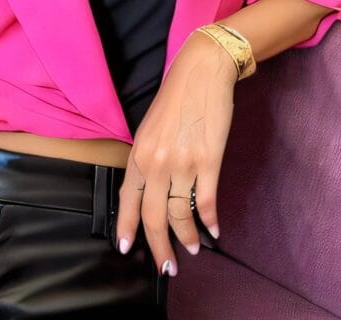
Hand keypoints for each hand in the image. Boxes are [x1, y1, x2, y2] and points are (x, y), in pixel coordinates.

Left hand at [114, 30, 237, 276]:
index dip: (128, 228)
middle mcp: (157, 162)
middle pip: (154, 217)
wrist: (201, 72)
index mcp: (140, 153)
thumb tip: (151, 191)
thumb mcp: (150, 128)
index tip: (127, 248)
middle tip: (166, 268)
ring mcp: (182, 163)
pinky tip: (214, 230)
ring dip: (187, 238)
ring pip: (181, 215)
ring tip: (192, 249)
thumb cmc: (176, 98)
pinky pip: (206, 202)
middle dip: (159, 247)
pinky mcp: (208, 161)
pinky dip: (210, 221)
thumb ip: (148, 159)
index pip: (128, 200)